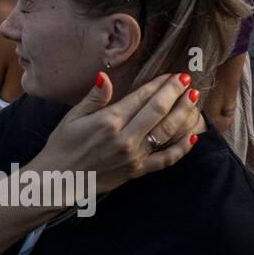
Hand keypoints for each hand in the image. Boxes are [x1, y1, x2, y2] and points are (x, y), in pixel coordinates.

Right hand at [32, 72, 201, 194]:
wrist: (59, 180)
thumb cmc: (62, 145)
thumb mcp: (72, 117)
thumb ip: (94, 98)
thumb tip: (104, 77)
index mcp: (108, 121)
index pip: (141, 97)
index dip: (159, 84)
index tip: (171, 74)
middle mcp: (125, 138)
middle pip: (158, 110)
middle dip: (175, 92)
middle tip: (187, 79)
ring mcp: (134, 155)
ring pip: (166, 131)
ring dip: (183, 113)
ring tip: (194, 99)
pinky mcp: (137, 170)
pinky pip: (165, 159)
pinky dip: (182, 149)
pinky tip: (193, 137)